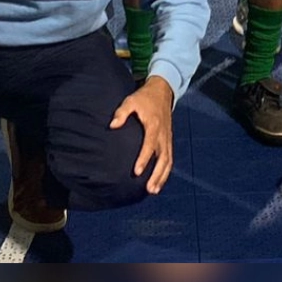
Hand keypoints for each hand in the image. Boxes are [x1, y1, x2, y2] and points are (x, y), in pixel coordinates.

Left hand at [109, 75, 173, 193]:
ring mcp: (167, 138)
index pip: (150, 145)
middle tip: (148, 189)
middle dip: (156, 175)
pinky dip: (166, 172)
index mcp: (154, 125)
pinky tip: (158, 182)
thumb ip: (122, 112)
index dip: (144, 159)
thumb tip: (112, 125)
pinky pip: (169, 158)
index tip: (136, 172)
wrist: (163, 91)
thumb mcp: (131, 100)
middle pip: (162, 158)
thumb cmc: (144, 98)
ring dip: (162, 177)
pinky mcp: (168, 140)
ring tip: (153, 191)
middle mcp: (163, 134)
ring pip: (168, 161)